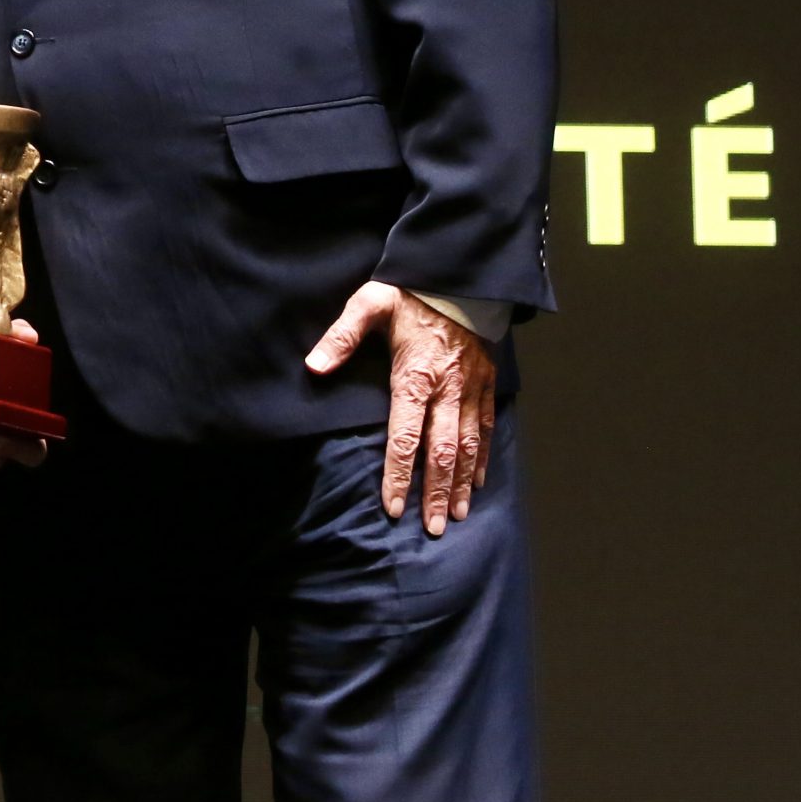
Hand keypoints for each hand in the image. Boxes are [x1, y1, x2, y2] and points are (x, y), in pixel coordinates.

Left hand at [304, 281, 494, 535]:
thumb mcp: (369, 304)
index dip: (399, 474)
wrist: (460, 273)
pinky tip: (476, 481)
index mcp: (414, 375)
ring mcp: (470, 386)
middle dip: (435, 492)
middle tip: (432, 528)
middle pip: (441, 450)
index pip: (404, 435)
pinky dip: (482, 457)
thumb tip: (314, 367)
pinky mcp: (486, 380)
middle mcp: (446, 388)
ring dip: (461, 483)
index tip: (394, 507)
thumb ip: (342, 337)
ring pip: (468, 445)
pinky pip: (485, 425)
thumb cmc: (409, 290)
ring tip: (456, 515)